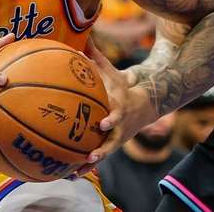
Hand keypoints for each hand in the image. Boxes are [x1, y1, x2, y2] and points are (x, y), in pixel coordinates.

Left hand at [74, 39, 156, 176]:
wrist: (143, 107)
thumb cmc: (122, 87)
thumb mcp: (112, 72)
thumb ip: (96, 57)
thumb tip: (82, 38)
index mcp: (118, 110)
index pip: (116, 116)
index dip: (111, 120)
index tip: (103, 123)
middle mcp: (118, 127)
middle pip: (111, 141)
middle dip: (102, 149)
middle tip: (90, 155)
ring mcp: (115, 139)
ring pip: (104, 154)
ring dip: (92, 163)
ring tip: (77, 171)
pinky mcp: (110, 146)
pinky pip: (97, 158)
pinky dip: (85, 167)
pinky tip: (70, 175)